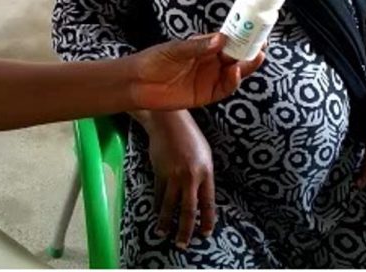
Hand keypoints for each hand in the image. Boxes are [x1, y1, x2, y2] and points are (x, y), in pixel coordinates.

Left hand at [129, 33, 264, 110]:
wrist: (137, 84)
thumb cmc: (153, 60)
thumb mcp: (175, 49)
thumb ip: (197, 46)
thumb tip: (221, 39)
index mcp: (204, 47)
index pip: (229, 40)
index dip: (244, 35)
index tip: (257, 29)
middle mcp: (210, 62)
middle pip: (237, 57)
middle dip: (251, 51)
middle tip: (262, 45)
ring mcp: (209, 79)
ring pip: (234, 73)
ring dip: (246, 66)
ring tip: (254, 58)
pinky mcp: (205, 95)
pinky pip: (224, 89)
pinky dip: (232, 82)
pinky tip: (235, 72)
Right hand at [144, 111, 215, 248]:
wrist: (168, 121)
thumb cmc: (189, 135)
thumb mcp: (204, 155)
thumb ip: (203, 176)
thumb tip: (201, 196)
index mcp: (206, 172)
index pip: (208, 203)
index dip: (207, 221)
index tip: (205, 233)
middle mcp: (190, 176)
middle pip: (188, 210)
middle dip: (186, 230)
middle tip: (183, 243)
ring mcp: (173, 175)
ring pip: (169, 206)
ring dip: (166, 222)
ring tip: (164, 234)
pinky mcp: (159, 173)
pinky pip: (158, 195)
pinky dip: (157, 207)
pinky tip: (157, 214)